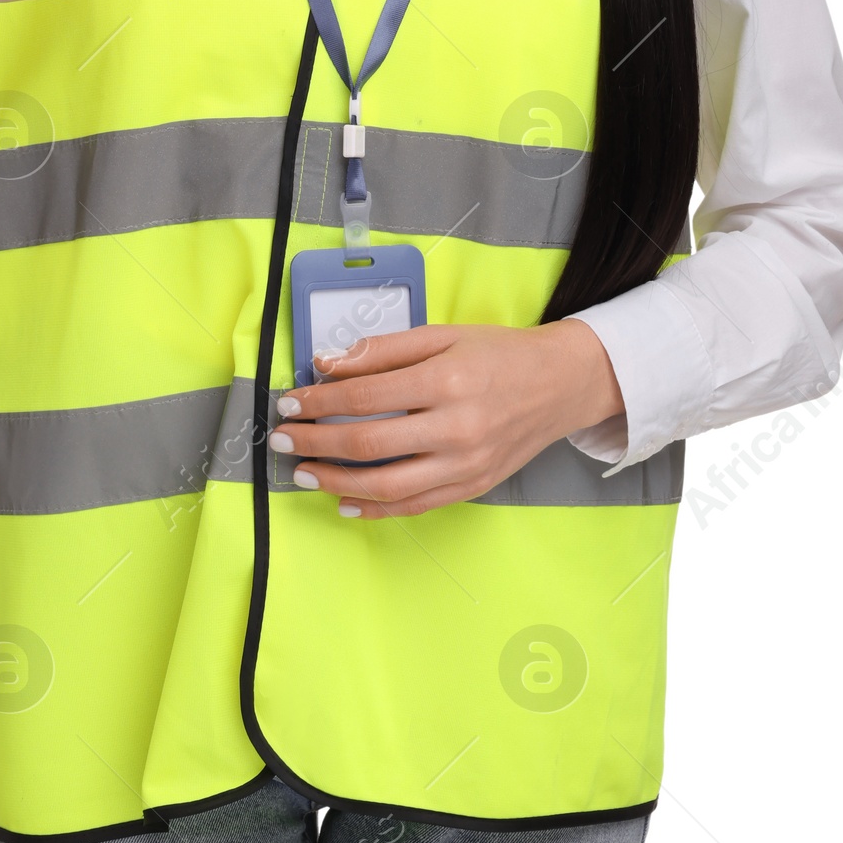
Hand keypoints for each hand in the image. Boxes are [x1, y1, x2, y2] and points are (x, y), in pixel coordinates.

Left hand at [270, 318, 624, 518]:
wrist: (560, 384)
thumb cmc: (498, 353)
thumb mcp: (443, 335)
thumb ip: (385, 349)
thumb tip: (329, 363)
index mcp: (445, 380)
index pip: (365, 394)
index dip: (319, 400)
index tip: (290, 400)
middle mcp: (455, 427)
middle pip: (367, 443)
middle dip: (315, 442)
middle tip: (282, 439)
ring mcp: (464, 464)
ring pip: (385, 485)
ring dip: (334, 480)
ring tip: (303, 472)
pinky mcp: (471, 487)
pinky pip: (413, 506)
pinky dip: (374, 508)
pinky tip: (343, 500)